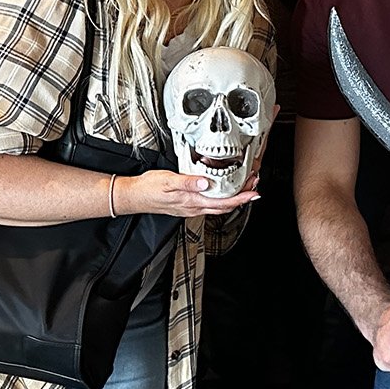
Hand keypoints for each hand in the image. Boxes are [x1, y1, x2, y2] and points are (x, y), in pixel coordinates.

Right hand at [123, 168, 257, 219]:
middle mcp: (194, 207)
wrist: (135, 196)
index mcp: (192, 201)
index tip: (254, 192)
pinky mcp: (187, 205)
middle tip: (254, 186)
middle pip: (225, 206)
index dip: (241, 198)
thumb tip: (205, 183)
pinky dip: (221, 198)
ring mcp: (191, 207)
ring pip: (218, 206)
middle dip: (242, 198)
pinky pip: (210, 204)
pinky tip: (223, 191)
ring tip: (244, 187)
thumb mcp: (168, 180)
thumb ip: (188, 182)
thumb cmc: (149, 188)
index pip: (223, 202)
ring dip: (234, 198)